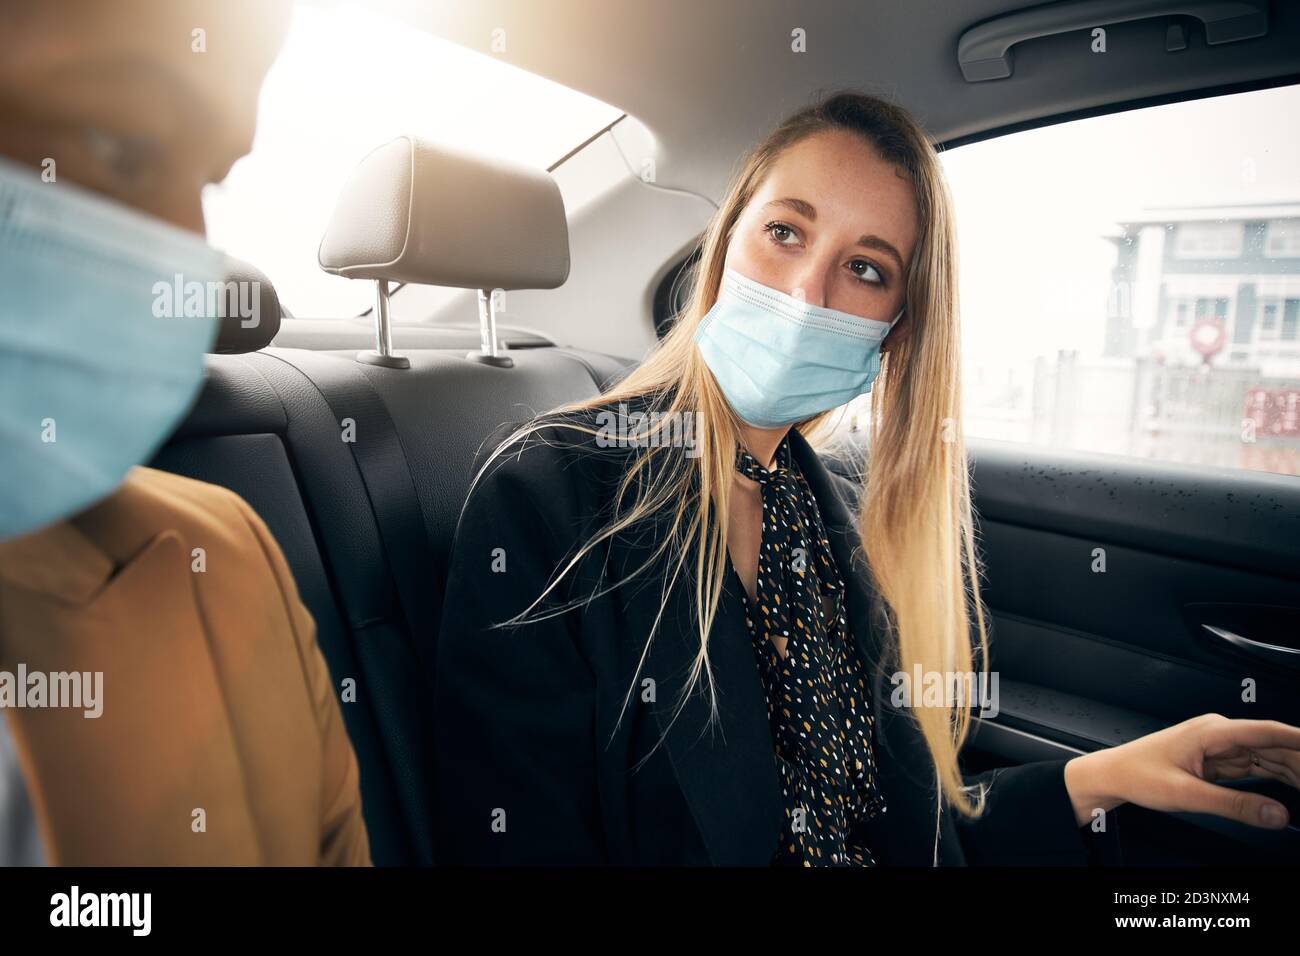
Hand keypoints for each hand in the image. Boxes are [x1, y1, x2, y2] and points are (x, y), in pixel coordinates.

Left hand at [1064, 713, 1298, 828]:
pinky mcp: (1218, 760)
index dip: (1299, 739)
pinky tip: (1293, 786)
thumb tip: (1275, 814)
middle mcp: (1219, 733)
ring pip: (1268, 756)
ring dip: (1292, 769)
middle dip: (1299, 760)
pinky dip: (1277, 776)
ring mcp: (1219, 746)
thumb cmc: (1137, 774)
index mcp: (1212, 731)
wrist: (1112, 775)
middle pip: (1273, 745)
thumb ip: (1234, 805)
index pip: (1268, 732)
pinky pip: (1255, 766)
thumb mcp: (1187, 794)